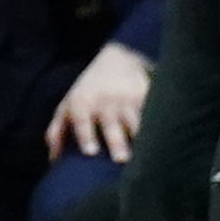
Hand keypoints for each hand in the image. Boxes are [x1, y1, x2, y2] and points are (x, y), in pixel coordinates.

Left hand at [47, 41, 151, 158]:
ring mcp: (128, 100)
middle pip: (112, 126)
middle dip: (117, 142)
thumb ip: (56, 132)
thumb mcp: (67, 106)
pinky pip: (154, 114)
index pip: (83, 121)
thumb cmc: (88, 92)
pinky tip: (165, 141)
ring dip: (142, 138)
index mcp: (82, 103)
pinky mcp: (148, 98)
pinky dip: (159, 126)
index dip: (86, 135)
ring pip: (137, 122)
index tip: (91, 152)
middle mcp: (105, 102)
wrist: (117, 60)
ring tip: (149, 155)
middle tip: (121, 160)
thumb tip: (54, 160)